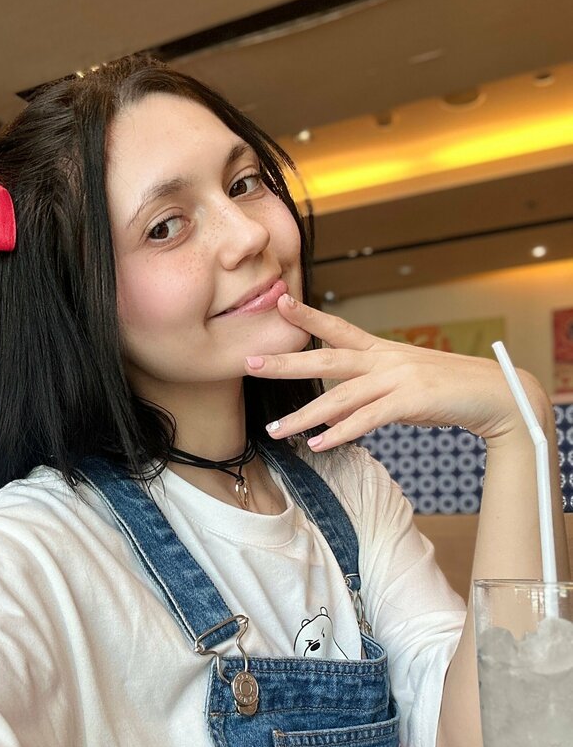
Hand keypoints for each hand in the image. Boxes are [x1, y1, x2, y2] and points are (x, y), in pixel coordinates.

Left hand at [245, 295, 548, 451]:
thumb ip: (375, 383)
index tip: (278, 301)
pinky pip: (367, 420)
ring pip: (339, 397)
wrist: (496, 395)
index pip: (337, 328)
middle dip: (286, 363)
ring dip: (304, 416)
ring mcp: (397, 379)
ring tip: (275, 430)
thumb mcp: (407, 378)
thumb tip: (347, 403)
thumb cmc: (449, 389)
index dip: (307, 315)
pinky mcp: (410, 402)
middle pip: (326, 359)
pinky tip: (318, 444)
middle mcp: (384, 360)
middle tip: (250, 363)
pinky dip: (340, 433)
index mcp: (382, 350)